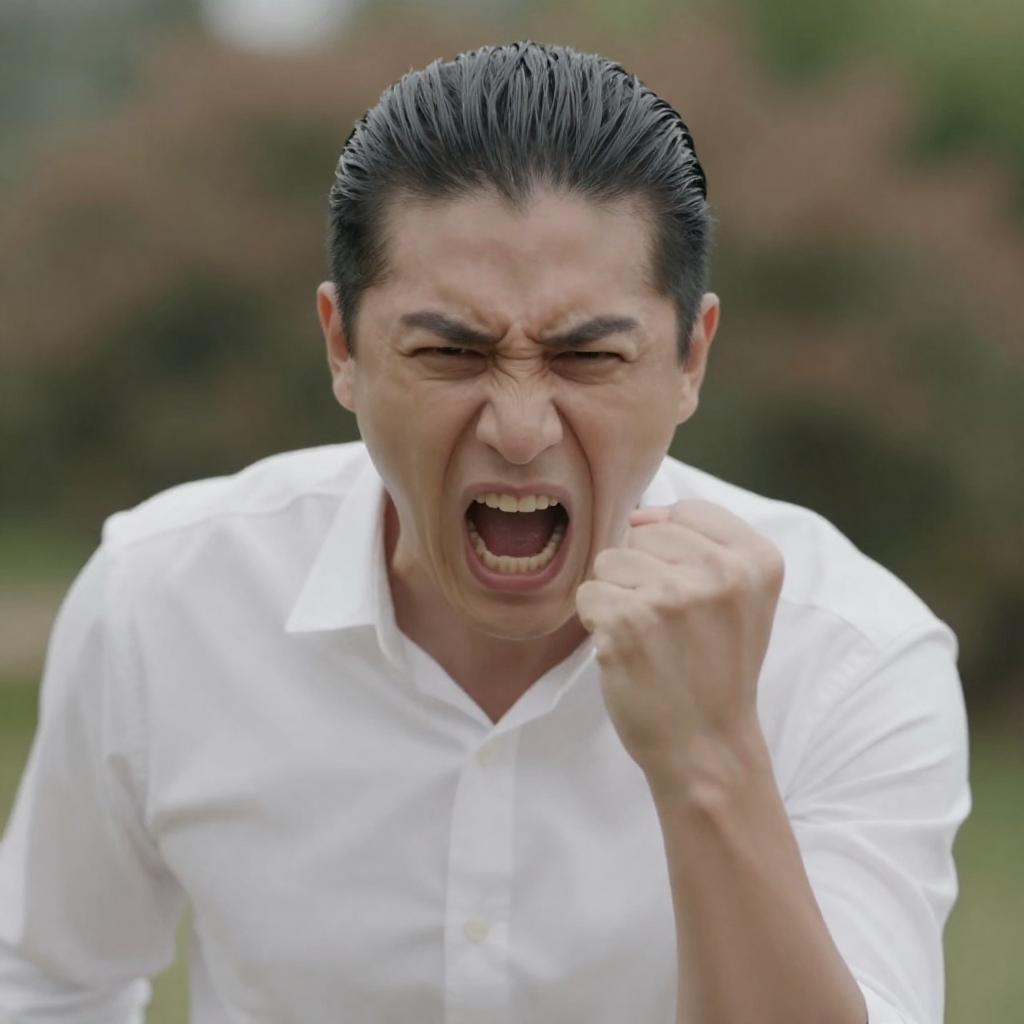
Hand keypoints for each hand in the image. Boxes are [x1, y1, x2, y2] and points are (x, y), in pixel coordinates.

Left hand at [575, 500, 784, 788]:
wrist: (706, 746)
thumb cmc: (716, 669)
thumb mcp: (741, 599)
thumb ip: (704, 546)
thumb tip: (637, 515)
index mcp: (757, 559)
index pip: (687, 512)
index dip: (669, 547)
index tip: (684, 592)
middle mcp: (721, 571)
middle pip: (643, 534)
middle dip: (642, 574)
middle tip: (668, 626)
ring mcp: (674, 596)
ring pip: (609, 560)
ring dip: (617, 597)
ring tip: (648, 638)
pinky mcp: (629, 621)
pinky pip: (588, 594)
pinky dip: (597, 623)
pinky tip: (627, 652)